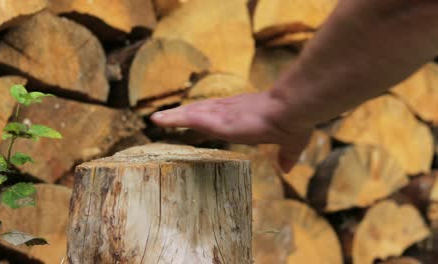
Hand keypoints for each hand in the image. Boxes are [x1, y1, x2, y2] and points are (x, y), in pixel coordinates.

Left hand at [150, 91, 313, 171]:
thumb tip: (287, 169)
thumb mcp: (291, 143)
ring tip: (155, 119)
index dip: (203, 116)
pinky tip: (157, 120)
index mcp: (243, 116)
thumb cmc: (295, 121)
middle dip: (183, 115)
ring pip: (191, 113)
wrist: (294, 109)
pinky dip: (172, 118)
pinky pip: (189, 117)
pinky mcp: (218, 119)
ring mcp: (222, 114)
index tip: (192, 118)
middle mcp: (229, 111)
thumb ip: (286, 155)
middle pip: (200, 111)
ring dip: (173, 116)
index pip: (217, 116)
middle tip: (165, 118)